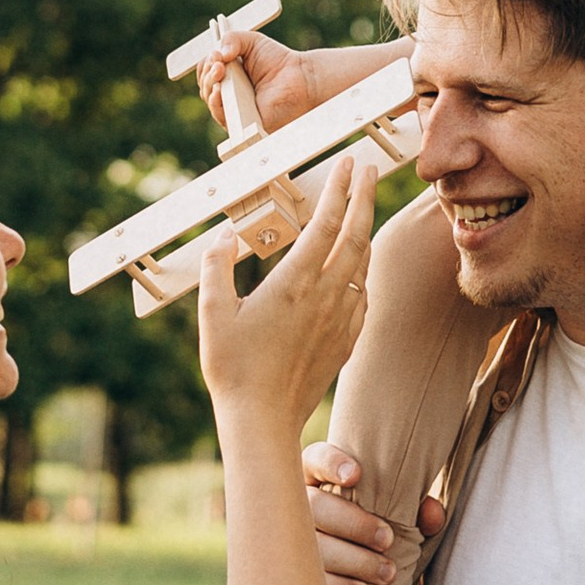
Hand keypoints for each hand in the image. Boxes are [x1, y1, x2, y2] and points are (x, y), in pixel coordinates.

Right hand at [197, 153, 376, 429]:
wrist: (263, 420)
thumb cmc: (233, 368)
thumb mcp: (212, 313)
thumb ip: (217, 266)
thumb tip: (225, 236)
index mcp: (294, 282)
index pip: (327, 223)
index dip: (341, 189)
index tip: (350, 164)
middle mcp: (325, 295)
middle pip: (356, 234)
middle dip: (366, 197)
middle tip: (372, 170)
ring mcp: (340, 319)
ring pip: (364, 264)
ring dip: (366, 231)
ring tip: (364, 210)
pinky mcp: (345, 341)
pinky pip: (363, 296)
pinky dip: (364, 272)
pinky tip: (358, 269)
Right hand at [199, 24, 340, 135]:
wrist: (301, 78)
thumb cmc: (278, 61)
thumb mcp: (252, 41)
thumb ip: (232, 38)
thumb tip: (217, 54)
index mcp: (228, 74)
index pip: (206, 70)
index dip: (206, 63)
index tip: (216, 54)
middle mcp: (229, 92)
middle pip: (205, 85)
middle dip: (207, 72)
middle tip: (219, 63)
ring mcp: (234, 109)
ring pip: (211, 101)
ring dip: (209, 85)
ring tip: (220, 71)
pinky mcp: (242, 123)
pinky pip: (222, 117)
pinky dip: (216, 105)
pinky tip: (219, 92)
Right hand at [302, 444, 444, 584]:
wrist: (362, 566)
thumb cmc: (376, 526)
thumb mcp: (397, 513)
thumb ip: (417, 508)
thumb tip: (432, 514)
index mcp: (318, 477)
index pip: (316, 458)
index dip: (330, 463)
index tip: (356, 475)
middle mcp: (297, 504)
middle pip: (314, 506)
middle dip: (353, 523)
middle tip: (387, 538)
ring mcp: (288, 540)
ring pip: (313, 547)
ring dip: (353, 560)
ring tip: (386, 572)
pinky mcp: (294, 574)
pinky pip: (311, 581)